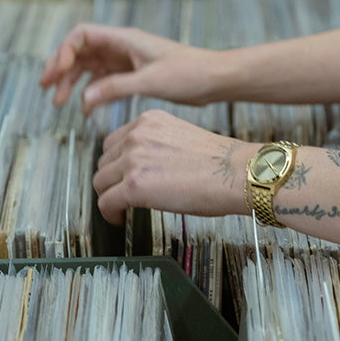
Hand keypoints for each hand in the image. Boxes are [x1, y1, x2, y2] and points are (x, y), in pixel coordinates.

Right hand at [41, 23, 227, 108]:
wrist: (216, 80)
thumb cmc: (190, 73)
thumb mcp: (150, 81)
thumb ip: (115, 89)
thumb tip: (83, 99)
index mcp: (124, 40)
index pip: (82, 36)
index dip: (64, 52)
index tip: (56, 73)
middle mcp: (121, 48)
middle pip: (79, 51)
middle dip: (60, 68)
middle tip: (46, 87)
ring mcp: (125, 61)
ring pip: (88, 68)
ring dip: (71, 83)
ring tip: (58, 102)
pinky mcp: (132, 75)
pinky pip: (103, 82)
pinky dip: (91, 94)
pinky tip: (85, 110)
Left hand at [93, 110, 255, 224]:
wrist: (239, 175)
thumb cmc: (222, 164)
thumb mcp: (180, 138)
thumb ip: (155, 145)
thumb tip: (141, 165)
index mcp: (148, 121)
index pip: (113, 143)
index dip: (115, 164)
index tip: (120, 176)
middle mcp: (136, 135)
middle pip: (104, 162)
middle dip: (111, 181)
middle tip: (122, 194)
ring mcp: (133, 159)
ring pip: (100, 182)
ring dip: (109, 196)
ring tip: (122, 208)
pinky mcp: (134, 186)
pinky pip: (106, 202)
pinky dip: (109, 214)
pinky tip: (119, 219)